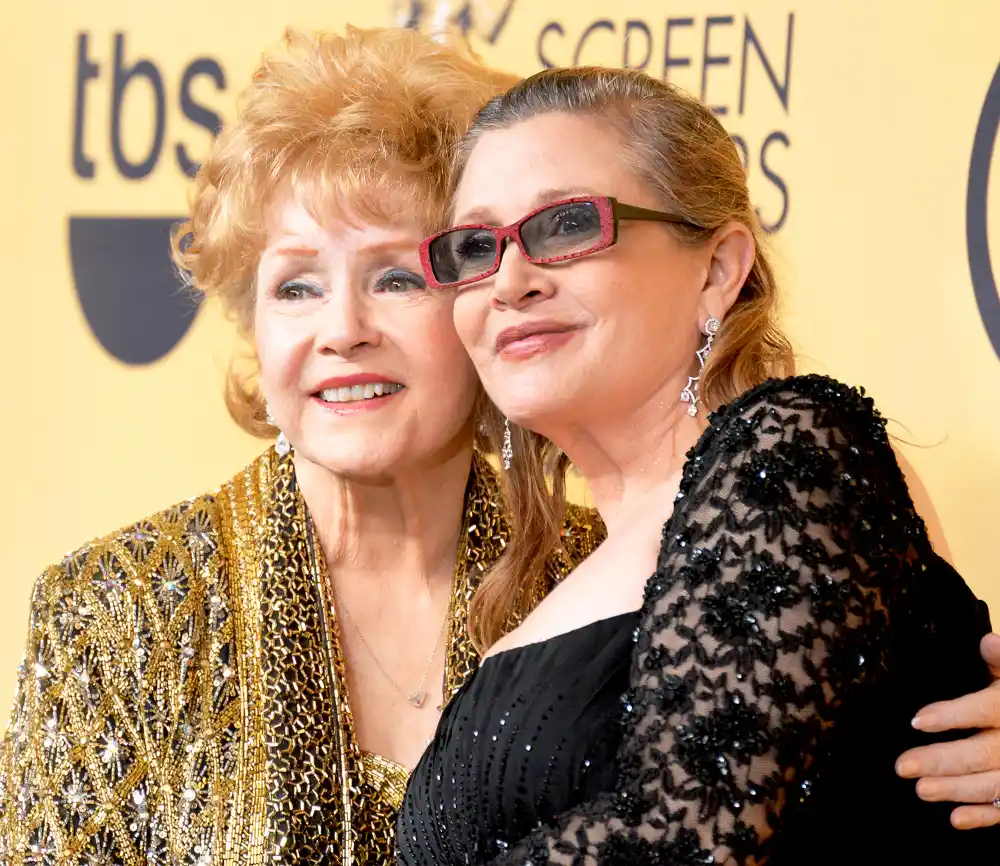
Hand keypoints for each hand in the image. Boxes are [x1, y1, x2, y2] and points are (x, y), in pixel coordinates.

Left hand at [896, 633, 999, 828]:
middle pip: (981, 754)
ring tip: (920, 790)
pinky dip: (984, 817)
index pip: (984, 710)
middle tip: (902, 766)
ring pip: (991, 784)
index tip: (917, 721)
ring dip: (955, 790)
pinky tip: (955, 820)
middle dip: (942, 762)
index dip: (952, 716)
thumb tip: (986, 641)